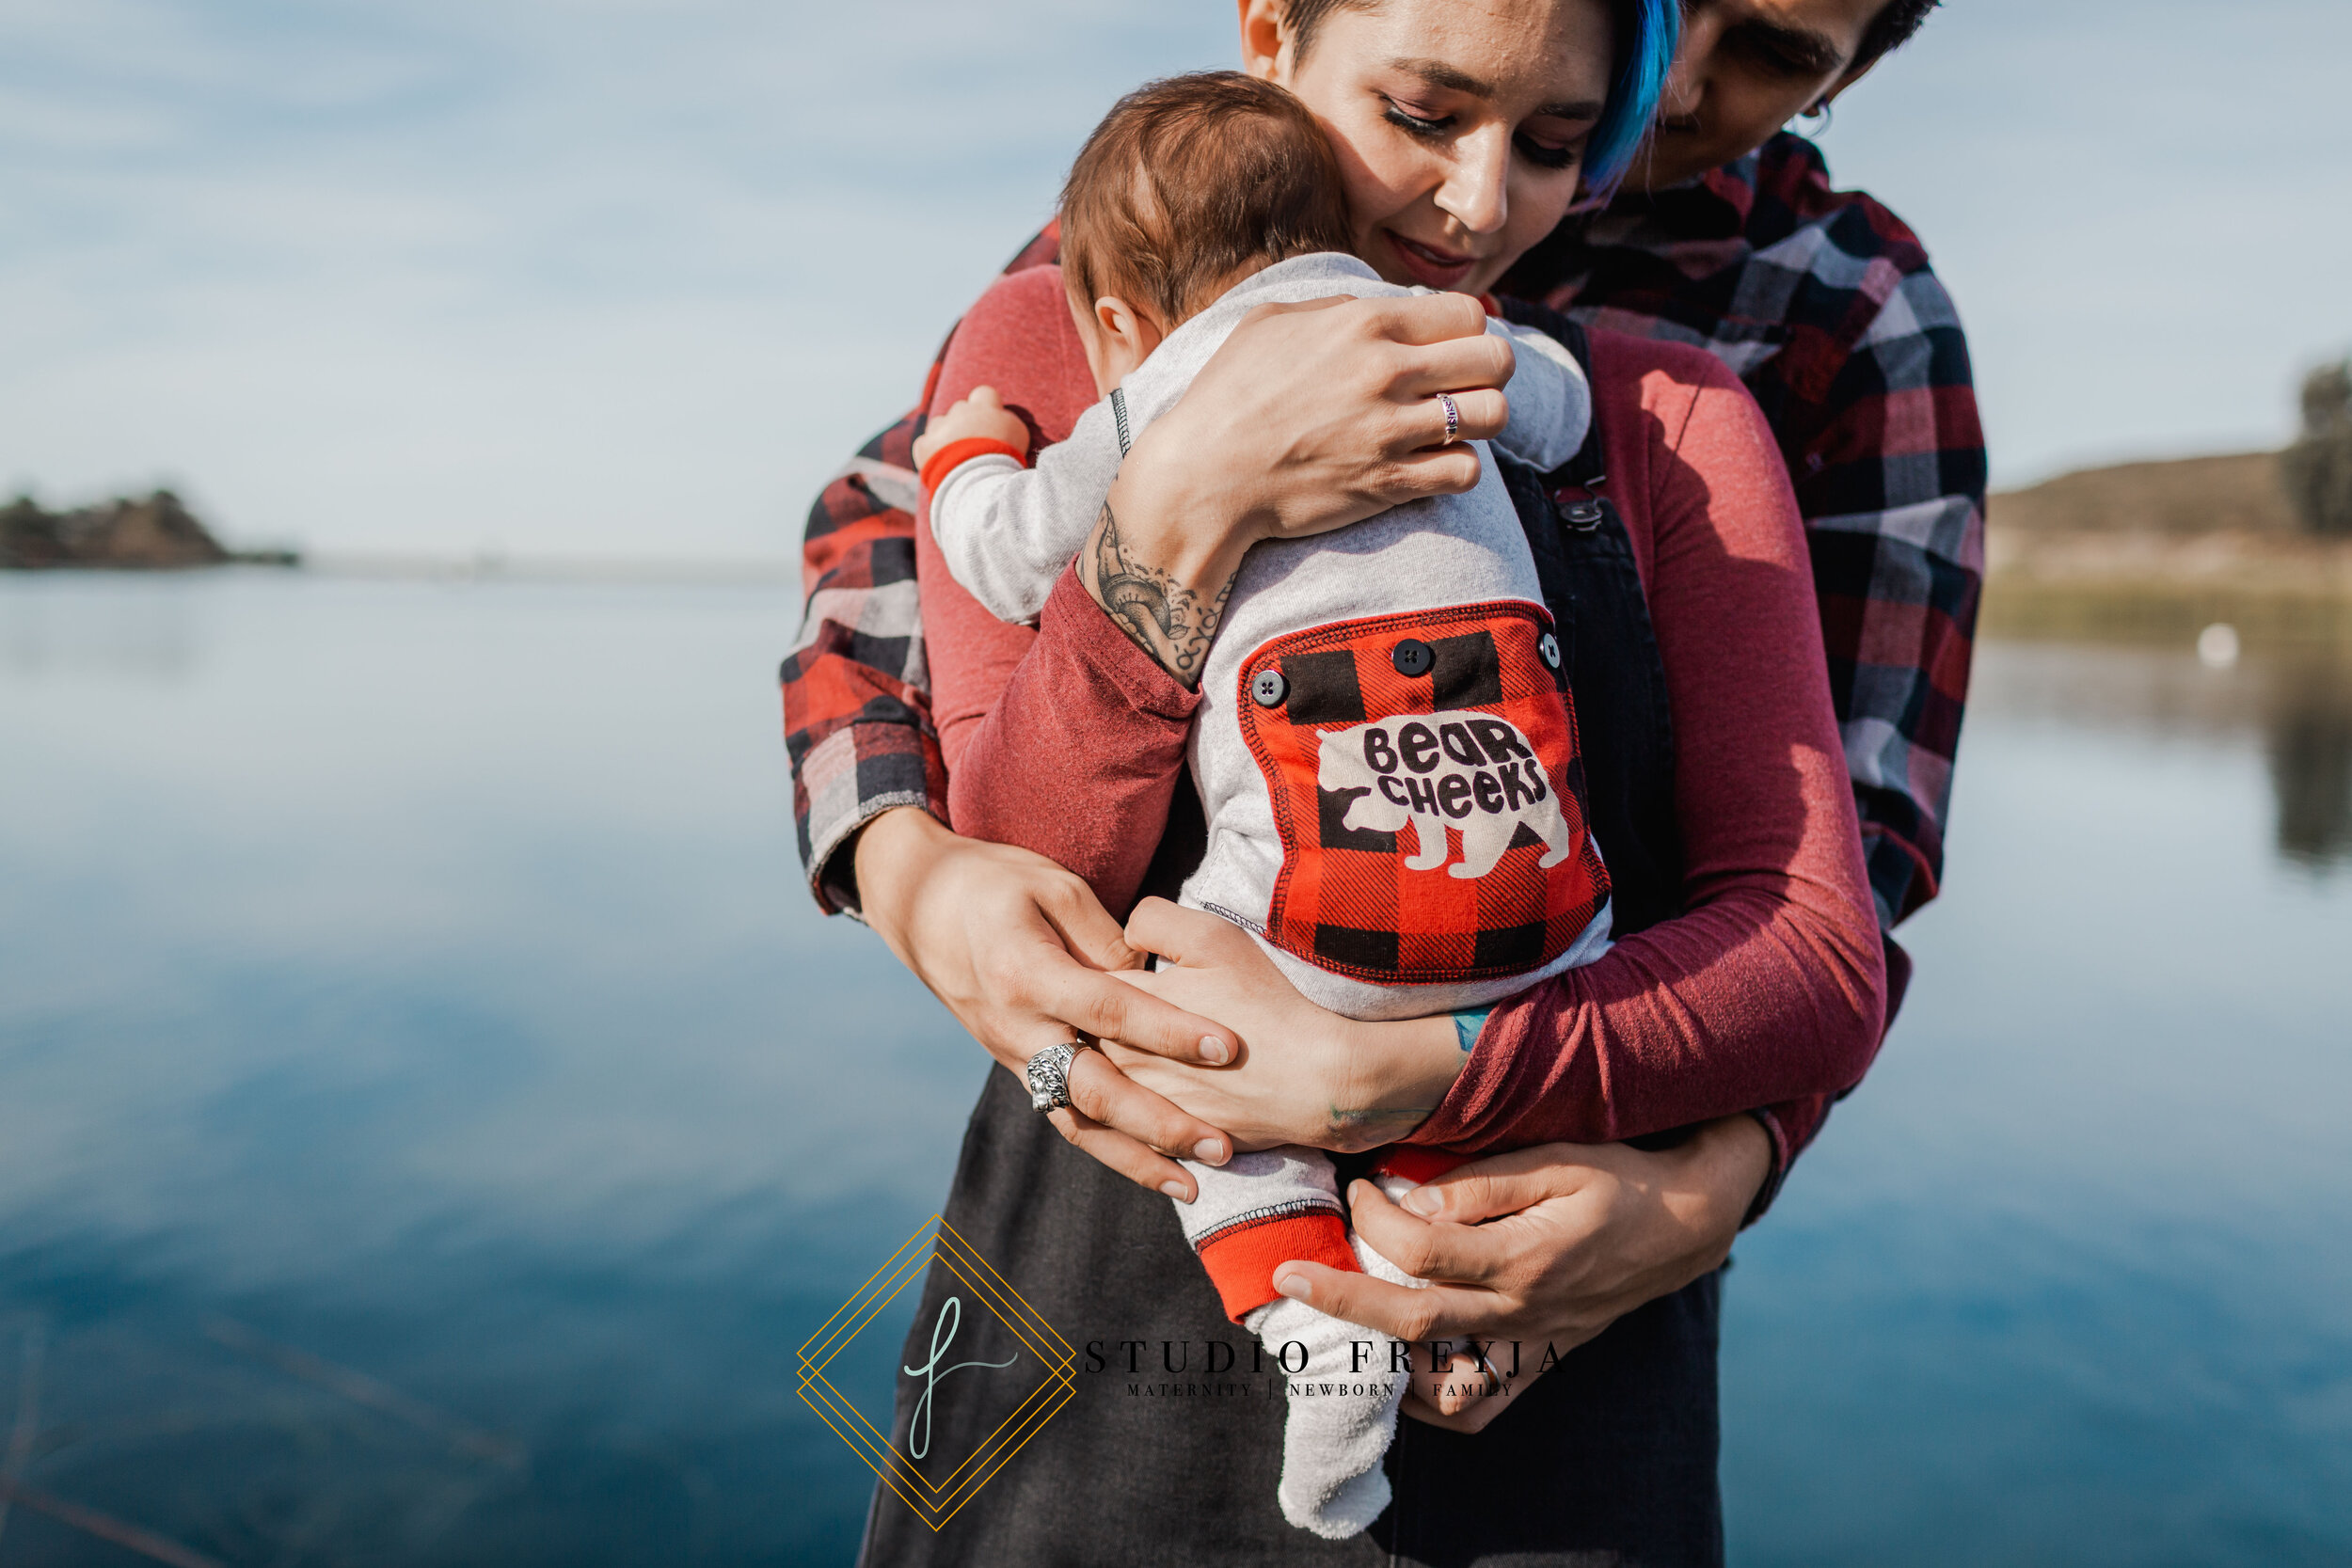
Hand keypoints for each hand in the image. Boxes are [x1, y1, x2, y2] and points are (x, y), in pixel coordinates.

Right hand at [850, 808, 1239, 1199]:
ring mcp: (1013, 1055)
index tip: (1227, 1047)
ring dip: (1136, 1159)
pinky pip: (1063, 1118)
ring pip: (1076, 1122)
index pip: (1110, 1010)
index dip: (1171, 1030)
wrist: (920, 907)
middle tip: (1222, 1146)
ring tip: (1194, 1186)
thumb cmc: (992, 884)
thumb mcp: (1051, 885)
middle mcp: (1018, 1027)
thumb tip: (1155, 977)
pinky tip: (1153, 1170)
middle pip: (1094, 1090)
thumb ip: (1104, 934)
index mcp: (1028, 973)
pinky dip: (1108, 1149)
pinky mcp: (1016, 1068)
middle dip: (1160, 1125)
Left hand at [910, 384, 1028, 471]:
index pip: (985, 393)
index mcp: (984, 406)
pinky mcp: (925, 445)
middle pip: (961, 409)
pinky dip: (930, 452)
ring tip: (958, 457)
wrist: (979, 479)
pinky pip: (924, 444)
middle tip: (975, 445)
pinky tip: (942, 465)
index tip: (991, 422)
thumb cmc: (1005, 457)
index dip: (987, 406)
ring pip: (940, 424)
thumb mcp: (1019, 434)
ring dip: (946, 436)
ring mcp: (940, 427)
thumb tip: (1002, 418)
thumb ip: (1009, 420)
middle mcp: (960, 411)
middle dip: (965, 423)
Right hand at [1100, 292, 1516, 591]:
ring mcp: (1391, 431)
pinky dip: (1457, 468)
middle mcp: (1386, 372)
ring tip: (1449, 427)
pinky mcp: (1389, 484)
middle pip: (1497, 359)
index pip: (1469, 313)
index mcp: (1364, 323)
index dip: (1467, 331)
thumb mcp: (1271, 322)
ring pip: (1493, 415)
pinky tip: (1429, 464)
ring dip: (1478, 421)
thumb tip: (1380, 306)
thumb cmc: (1228, 394)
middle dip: (1487, 372)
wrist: (1202, 476)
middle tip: (1459, 387)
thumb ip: (1338, 306)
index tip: (1446, 350)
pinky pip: (1466, 472)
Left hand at [1103, 900, 1464, 1151]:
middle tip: (1075, 1013)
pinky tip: (1134, 1100)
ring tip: (1105, 1055)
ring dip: (1093, 1073)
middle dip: (1073, 1025)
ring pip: (1093, 1087)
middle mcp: (1116, 1059)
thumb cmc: (1262, 1003)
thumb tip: (1123, 933)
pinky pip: (1124, 1128)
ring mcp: (1135, 1104)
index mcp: (1119, 1005)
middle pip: (1072, 1038)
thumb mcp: (1212, 938)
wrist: (1312, 1080)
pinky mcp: (1160, 1138)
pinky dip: (1124, 1116)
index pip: (1074, 984)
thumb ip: (1153, 921)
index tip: (1078, 965)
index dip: (1077, 972)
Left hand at [1265, 1119, 1772, 1432]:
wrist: (1683, 1225)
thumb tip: (1412, 1198)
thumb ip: (1483, 1182)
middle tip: (1286, 1277)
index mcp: (1525, 1256)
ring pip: (1440, 1374)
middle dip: (1341, 1299)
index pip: (1423, 1249)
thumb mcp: (1558, 1159)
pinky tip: (1400, 1365)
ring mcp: (1531, 1340)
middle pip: (1414, 1319)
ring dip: (1380, 1355)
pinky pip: (1480, 1402)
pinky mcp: (1539, 1355)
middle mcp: (1524, 1309)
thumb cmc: (1617, 1178)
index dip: (1375, 1217)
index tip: (1357, 1186)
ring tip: (1336, 1322)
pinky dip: (1433, 1398)